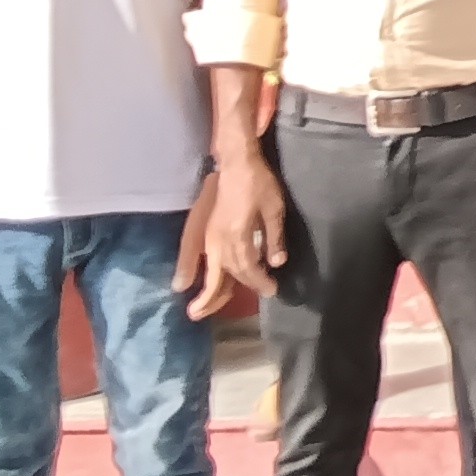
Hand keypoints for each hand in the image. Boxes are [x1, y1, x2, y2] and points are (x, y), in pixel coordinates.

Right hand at [203, 154, 288, 305]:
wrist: (236, 162)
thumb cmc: (259, 183)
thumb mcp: (274, 209)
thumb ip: (274, 238)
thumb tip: (276, 264)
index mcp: (237, 236)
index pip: (247, 268)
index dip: (258, 282)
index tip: (271, 290)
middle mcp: (219, 240)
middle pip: (222, 274)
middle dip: (218, 297)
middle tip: (213, 313)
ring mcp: (210, 235)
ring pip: (212, 268)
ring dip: (209, 288)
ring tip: (198, 308)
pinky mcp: (208, 229)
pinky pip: (207, 258)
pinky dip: (206, 271)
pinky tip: (202, 279)